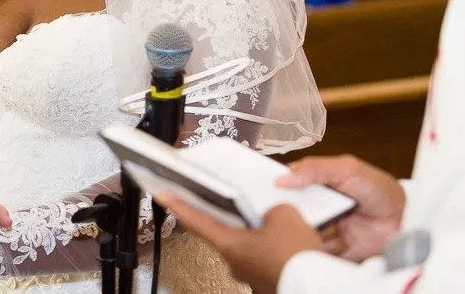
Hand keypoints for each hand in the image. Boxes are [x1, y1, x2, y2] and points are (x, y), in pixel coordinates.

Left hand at [154, 194, 321, 293]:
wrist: (318, 286)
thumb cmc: (295, 257)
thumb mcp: (284, 216)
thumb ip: (270, 208)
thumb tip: (272, 213)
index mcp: (229, 245)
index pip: (194, 220)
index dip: (177, 205)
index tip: (162, 195)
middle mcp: (235, 262)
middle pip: (223, 232)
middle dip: (228, 217)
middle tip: (228, 200)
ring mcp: (251, 275)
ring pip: (247, 246)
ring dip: (255, 233)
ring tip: (271, 218)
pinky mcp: (268, 280)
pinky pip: (264, 257)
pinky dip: (271, 246)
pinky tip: (286, 238)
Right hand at [277, 155, 404, 261]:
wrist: (405, 221)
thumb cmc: (380, 190)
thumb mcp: (347, 169)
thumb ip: (314, 169)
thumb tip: (282, 178)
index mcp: (315, 183)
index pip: (285, 184)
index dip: (273, 186)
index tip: (263, 189)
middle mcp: (315, 206)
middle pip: (287, 209)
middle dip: (286, 210)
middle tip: (288, 209)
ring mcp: (322, 227)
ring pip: (298, 230)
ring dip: (303, 229)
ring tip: (317, 224)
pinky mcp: (330, 249)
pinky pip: (313, 250)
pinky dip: (316, 245)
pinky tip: (328, 238)